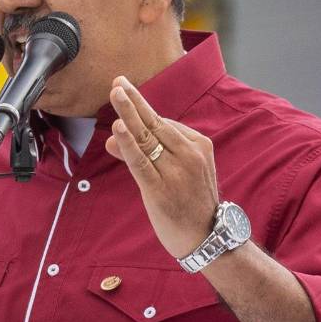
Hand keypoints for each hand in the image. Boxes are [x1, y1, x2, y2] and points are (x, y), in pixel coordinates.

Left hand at [104, 76, 219, 258]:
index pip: (164, 123)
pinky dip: (129, 144)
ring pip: (147, 139)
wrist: (207, 239)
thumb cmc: (191, 203)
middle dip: (134, 102)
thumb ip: (146, 154)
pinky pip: (141, 163)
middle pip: (155, 124)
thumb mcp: (177, 172)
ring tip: (115, 93)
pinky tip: (118, 128)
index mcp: (199, 146)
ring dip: (129, 114)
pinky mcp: (161, 190)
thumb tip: (113, 138)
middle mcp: (189, 155)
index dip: (140, 108)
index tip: (125, 90)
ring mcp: (176, 172)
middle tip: (117, 82)